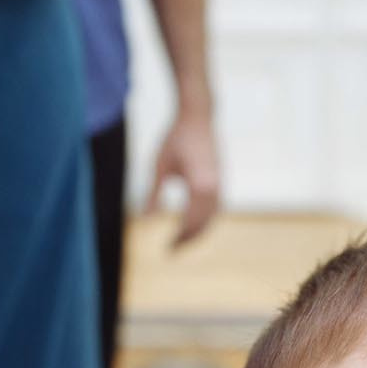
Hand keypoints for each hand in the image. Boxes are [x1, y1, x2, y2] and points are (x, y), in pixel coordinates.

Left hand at [147, 109, 219, 247]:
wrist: (198, 116)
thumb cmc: (175, 138)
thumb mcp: (159, 166)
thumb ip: (152, 194)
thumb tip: (144, 219)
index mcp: (199, 186)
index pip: (190, 222)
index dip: (178, 238)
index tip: (166, 249)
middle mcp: (214, 188)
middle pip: (203, 224)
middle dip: (188, 240)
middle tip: (172, 251)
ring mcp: (221, 184)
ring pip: (212, 218)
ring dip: (198, 232)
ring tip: (182, 241)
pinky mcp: (222, 180)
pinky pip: (216, 208)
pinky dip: (206, 220)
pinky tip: (193, 224)